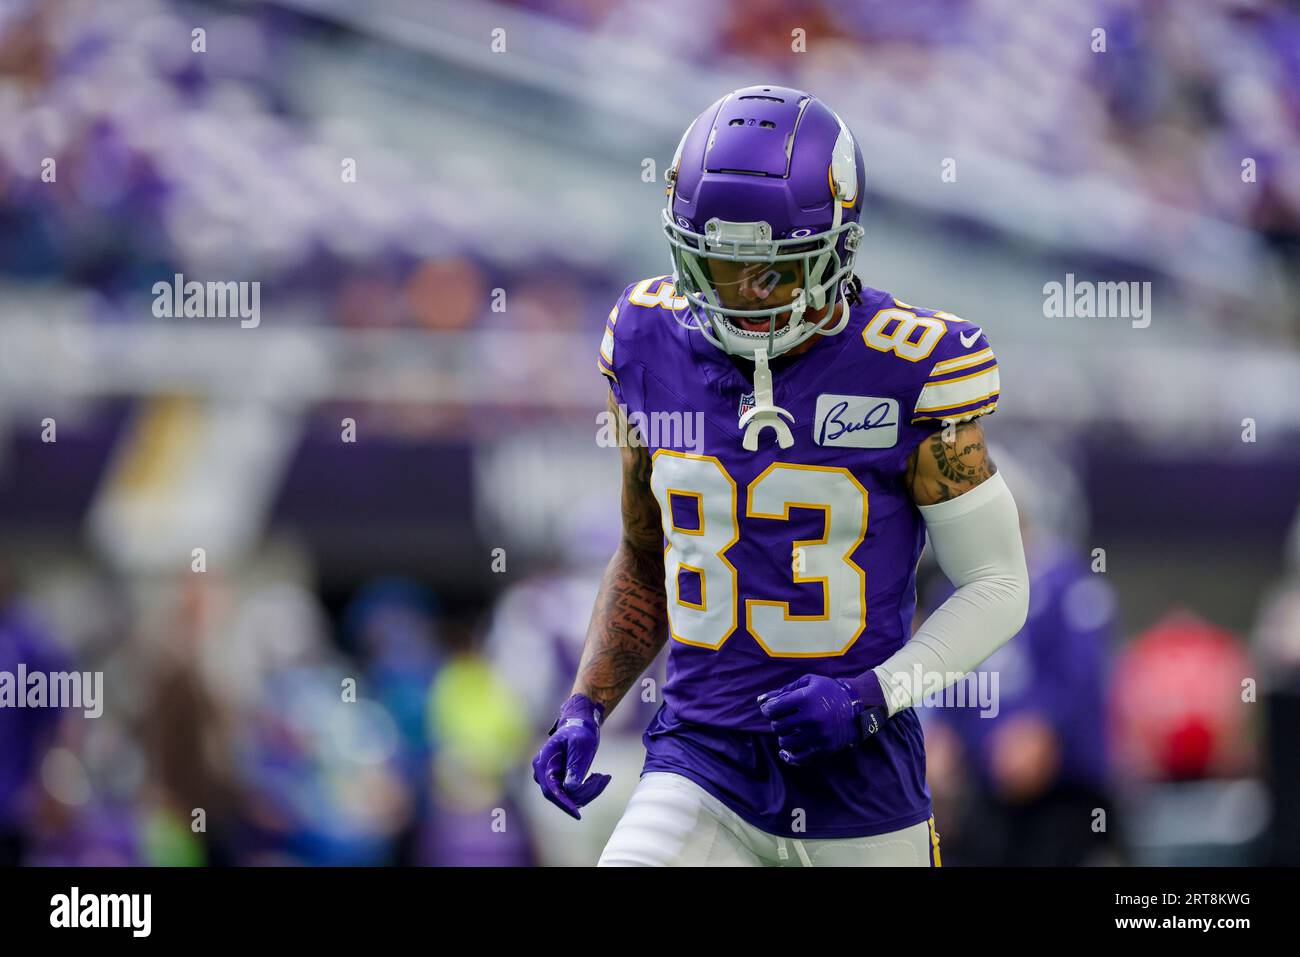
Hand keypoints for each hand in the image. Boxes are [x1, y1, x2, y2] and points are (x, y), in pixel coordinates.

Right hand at [531, 693, 611, 819]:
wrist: (580, 723)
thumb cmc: (580, 730)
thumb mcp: (580, 746)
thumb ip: (575, 766)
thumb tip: (570, 789)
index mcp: (543, 763)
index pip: (551, 790)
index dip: (564, 803)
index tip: (577, 814)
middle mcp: (543, 772)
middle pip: (560, 795)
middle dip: (582, 794)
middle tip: (601, 781)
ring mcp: (550, 777)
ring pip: (568, 796)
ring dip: (587, 791)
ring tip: (603, 777)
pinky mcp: (560, 780)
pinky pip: (572, 792)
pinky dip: (587, 789)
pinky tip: (599, 777)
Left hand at [757, 672, 887, 764]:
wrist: (857, 707)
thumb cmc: (828, 691)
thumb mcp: (808, 683)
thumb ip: (783, 691)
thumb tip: (760, 701)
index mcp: (805, 699)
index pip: (773, 709)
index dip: (768, 709)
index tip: (772, 709)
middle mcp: (810, 718)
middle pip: (777, 726)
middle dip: (777, 722)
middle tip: (784, 718)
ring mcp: (817, 736)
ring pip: (785, 742)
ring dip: (784, 736)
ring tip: (791, 730)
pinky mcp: (823, 749)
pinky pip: (798, 758)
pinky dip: (788, 755)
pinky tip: (786, 750)